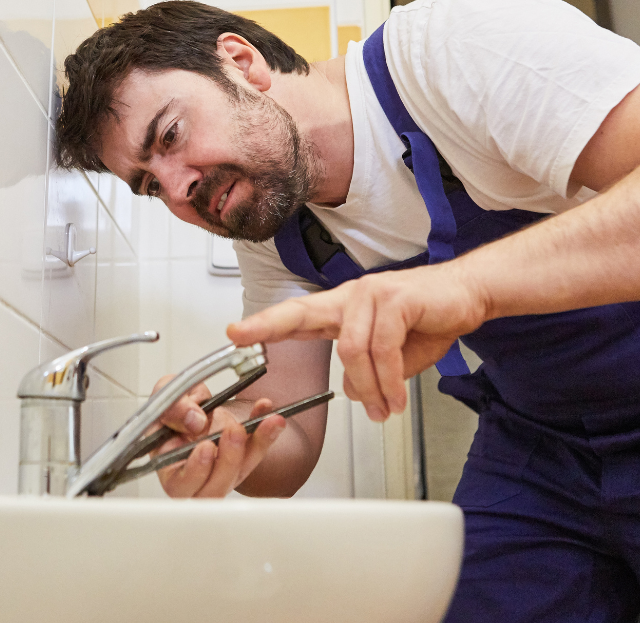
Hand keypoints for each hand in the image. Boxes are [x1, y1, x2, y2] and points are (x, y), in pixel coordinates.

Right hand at [150, 375, 285, 497]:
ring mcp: (220, 471)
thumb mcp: (163, 395)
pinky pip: (256, 453)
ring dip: (256, 447)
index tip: (206, 448)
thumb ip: (174, 408)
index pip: (180, 484)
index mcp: (167, 465)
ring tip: (267, 421)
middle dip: (228, 460)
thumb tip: (195, 421)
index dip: (195, 471)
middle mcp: (195, 477)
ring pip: (239, 473)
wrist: (189, 403)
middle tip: (234, 431)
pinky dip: (266, 434)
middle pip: (214, 488)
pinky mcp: (241, 460)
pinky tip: (272, 417)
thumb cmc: (171, 406)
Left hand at [226, 264, 487, 421]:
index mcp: (344, 309)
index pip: (297, 315)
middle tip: (240, 336)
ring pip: (351, 349)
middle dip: (267, 325)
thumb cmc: (430, 319)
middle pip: (302, 312)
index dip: (265, 324)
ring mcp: (372, 295)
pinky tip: (396, 398)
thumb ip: (372, 372)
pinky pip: (382, 348)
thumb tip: (360, 394)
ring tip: (384, 411)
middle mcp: (352, 296)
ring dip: (369, 388)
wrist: (470, 294)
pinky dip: (389, 380)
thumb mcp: (396, 354)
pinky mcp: (396, 300)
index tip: (235, 333)